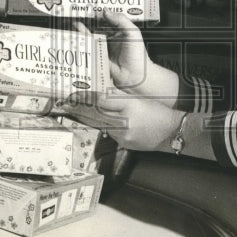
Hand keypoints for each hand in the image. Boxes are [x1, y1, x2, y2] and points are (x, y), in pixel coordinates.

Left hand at [67, 89, 183, 151]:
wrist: (171, 131)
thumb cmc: (156, 111)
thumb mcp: (137, 99)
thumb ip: (119, 97)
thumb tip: (100, 93)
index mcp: (129, 105)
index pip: (101, 100)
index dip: (85, 98)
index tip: (73, 95)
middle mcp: (125, 121)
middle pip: (96, 114)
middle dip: (79, 109)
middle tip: (65, 104)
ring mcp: (123, 135)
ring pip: (100, 124)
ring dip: (87, 118)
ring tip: (75, 111)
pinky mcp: (124, 144)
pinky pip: (109, 134)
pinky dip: (102, 127)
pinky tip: (96, 123)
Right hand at [81, 10, 151, 91]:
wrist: (136, 76)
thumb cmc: (138, 55)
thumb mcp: (132, 32)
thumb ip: (120, 20)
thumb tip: (106, 11)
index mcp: (118, 32)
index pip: (107, 20)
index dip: (99, 14)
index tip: (91, 7)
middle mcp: (109, 39)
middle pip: (96, 28)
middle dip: (88, 22)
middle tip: (79, 13)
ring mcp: (102, 49)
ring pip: (90, 38)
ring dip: (82, 31)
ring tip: (75, 23)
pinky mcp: (97, 58)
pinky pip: (88, 49)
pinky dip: (82, 43)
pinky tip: (77, 36)